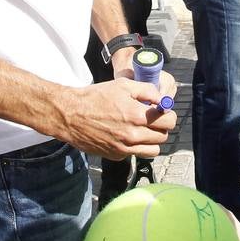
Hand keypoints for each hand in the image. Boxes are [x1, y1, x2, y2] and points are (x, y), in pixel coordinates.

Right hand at [58, 77, 176, 158]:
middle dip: (161, 126)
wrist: (70, 115)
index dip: (168, 114)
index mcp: (137, 115)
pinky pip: (136, 153)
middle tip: (153, 119)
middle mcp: (132, 135)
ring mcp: (124, 148)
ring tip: (143, 129)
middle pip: (163, 136)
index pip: (169, 121)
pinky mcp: (116, 155)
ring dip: (152, 140)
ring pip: (154, 150)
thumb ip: (147, 90)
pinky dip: (136, 146)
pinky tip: (127, 135)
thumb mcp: (123, 85)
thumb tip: (163, 99)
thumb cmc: (96, 97)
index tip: (162, 111)